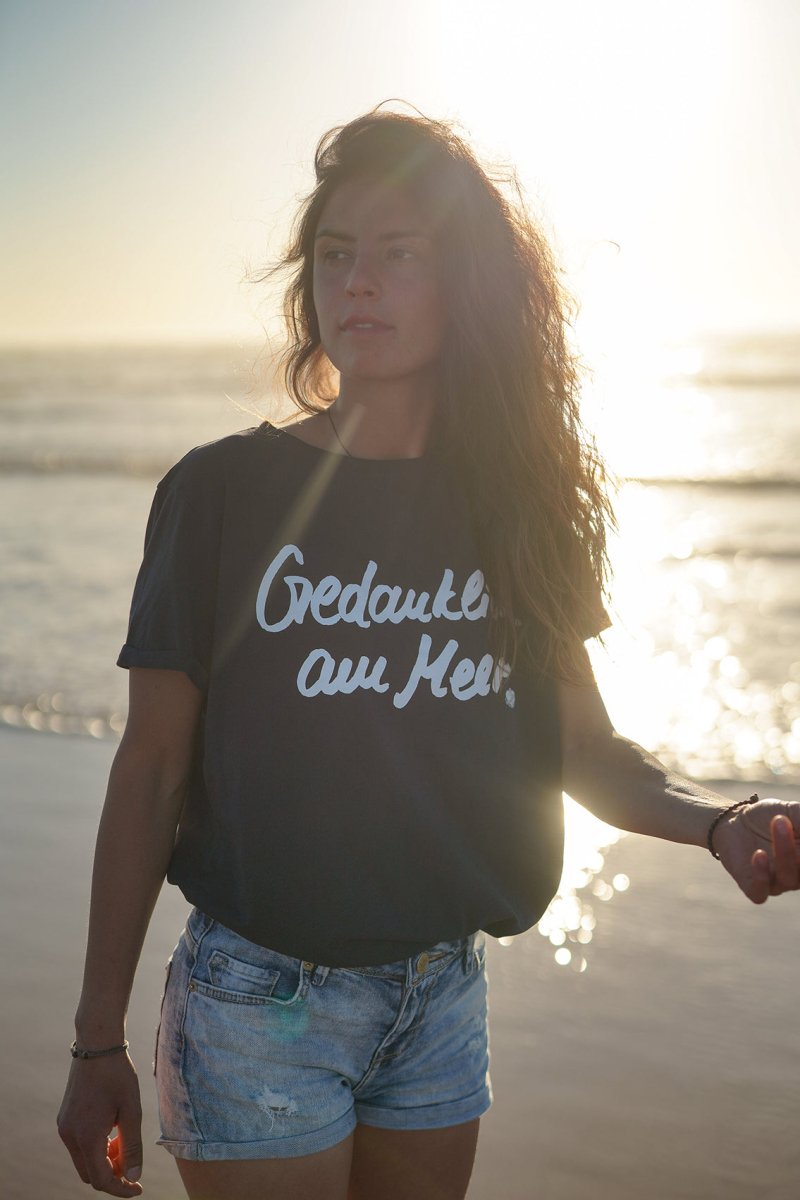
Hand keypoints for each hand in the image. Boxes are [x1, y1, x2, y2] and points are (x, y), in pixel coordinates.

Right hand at [57, 1051, 143, 1195]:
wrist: (97, 1046)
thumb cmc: (118, 1076)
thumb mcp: (131, 1110)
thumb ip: (132, 1146)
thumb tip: (133, 1177)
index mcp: (87, 1137)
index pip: (101, 1179)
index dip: (120, 1189)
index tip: (138, 1188)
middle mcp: (70, 1136)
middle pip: (90, 1174)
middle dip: (113, 1175)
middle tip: (133, 1164)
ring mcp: (64, 1128)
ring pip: (84, 1160)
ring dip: (104, 1161)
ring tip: (124, 1143)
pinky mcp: (65, 1119)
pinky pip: (79, 1145)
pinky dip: (96, 1148)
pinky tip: (112, 1132)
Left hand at [714, 798, 799, 902]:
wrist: (734, 819)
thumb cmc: (770, 816)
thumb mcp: (793, 811)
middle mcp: (798, 875)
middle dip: (799, 849)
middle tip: (788, 820)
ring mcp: (777, 883)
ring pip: (789, 879)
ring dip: (785, 851)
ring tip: (779, 822)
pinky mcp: (752, 886)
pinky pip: (760, 892)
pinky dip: (762, 875)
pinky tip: (759, 854)